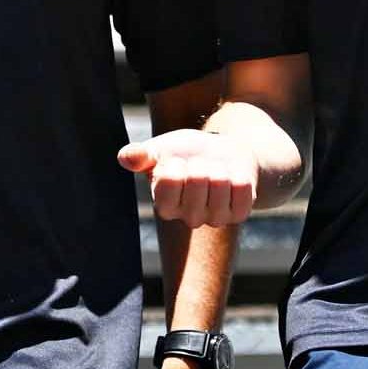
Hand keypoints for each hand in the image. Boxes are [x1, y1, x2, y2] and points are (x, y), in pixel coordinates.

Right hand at [117, 129, 257, 226]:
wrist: (221, 152)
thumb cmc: (185, 153)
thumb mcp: (160, 149)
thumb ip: (140, 155)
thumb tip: (125, 158)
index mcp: (165, 206)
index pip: (169, 181)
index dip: (175, 163)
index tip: (177, 161)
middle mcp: (189, 218)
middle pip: (198, 179)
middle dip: (200, 162)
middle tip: (200, 165)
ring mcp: (216, 218)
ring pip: (221, 182)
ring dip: (220, 166)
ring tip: (216, 169)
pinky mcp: (239, 213)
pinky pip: (242, 188)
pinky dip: (239, 173)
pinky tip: (232, 177)